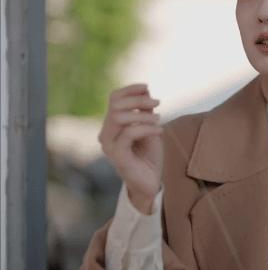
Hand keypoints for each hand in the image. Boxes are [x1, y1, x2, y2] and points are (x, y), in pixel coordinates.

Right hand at [98, 83, 162, 213]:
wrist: (151, 182)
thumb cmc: (149, 155)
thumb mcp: (149, 127)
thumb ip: (145, 111)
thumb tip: (146, 91)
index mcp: (112, 125)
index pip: (114, 99)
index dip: (130, 90)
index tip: (147, 87)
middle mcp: (106, 133)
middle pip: (116, 105)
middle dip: (138, 101)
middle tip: (157, 103)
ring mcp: (109, 145)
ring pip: (119, 117)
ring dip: (143, 115)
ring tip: (159, 119)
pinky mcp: (117, 156)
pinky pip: (128, 133)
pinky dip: (146, 128)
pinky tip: (159, 131)